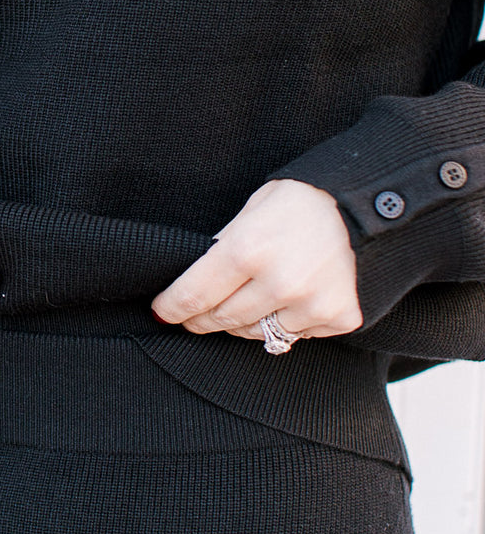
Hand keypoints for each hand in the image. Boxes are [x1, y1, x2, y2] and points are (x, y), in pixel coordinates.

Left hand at [149, 178, 362, 340]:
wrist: (370, 203)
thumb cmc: (302, 199)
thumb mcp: (252, 209)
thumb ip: (225, 245)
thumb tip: (198, 279)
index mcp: (248, 249)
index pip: (193, 294)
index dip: (171, 308)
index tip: (162, 313)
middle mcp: (279, 282)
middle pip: (221, 318)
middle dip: (202, 317)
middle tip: (194, 315)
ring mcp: (311, 304)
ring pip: (256, 332)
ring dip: (243, 322)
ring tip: (247, 301)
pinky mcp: (339, 317)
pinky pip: (297, 334)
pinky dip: (288, 322)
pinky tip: (292, 299)